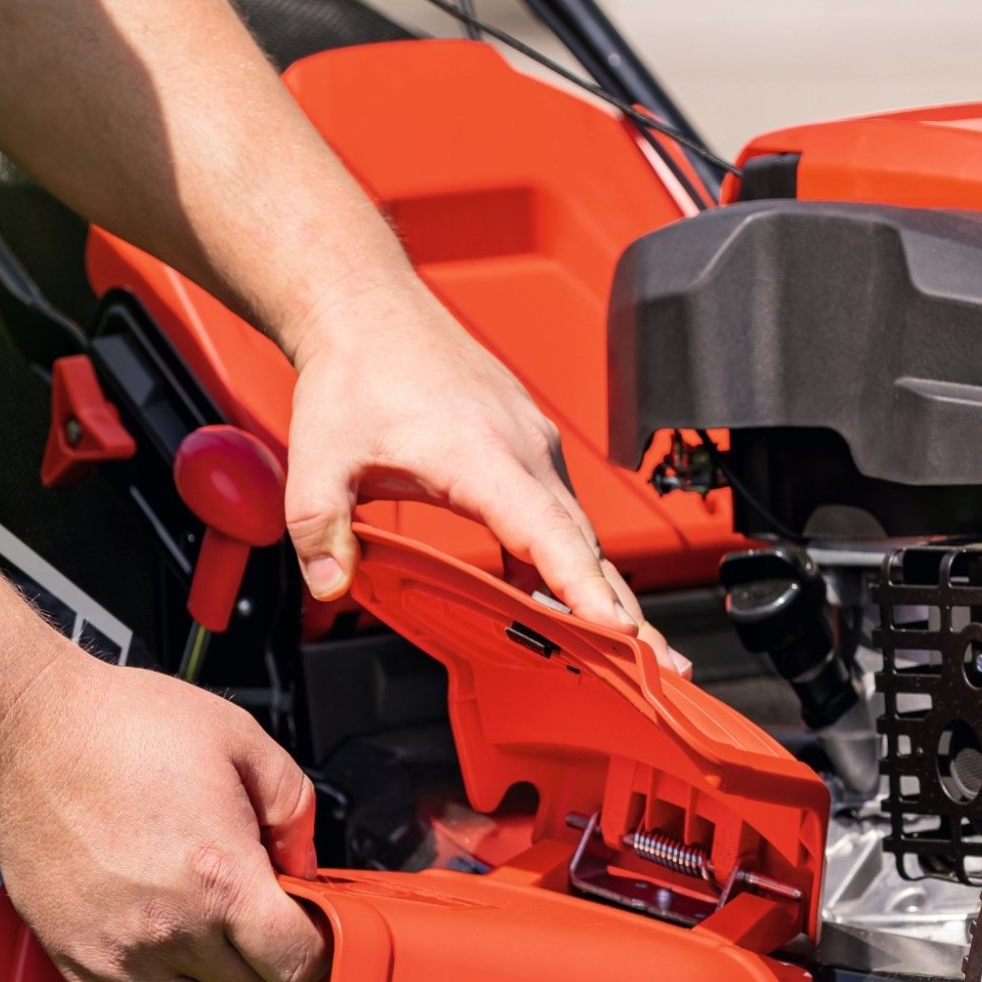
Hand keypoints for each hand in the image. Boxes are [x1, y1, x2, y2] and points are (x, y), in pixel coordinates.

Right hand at [0, 645, 326, 981]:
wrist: (28, 737)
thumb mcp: (237, 737)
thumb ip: (292, 805)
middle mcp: (173, 929)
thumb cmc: (123, 729)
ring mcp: (122, 957)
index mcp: (221, 875)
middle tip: (252, 921)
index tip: (299, 922)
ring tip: (214, 952)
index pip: (297, 962)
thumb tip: (306, 865)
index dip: (311, 943)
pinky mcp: (77, 968)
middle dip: (268, 961)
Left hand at [282, 274, 687, 668]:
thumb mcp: (318, 460)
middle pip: (585, 544)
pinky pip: (561, 513)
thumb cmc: (355, 374)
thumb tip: (331, 585)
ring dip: (603, 589)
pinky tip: (569, 603)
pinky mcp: (529, 448)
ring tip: (632, 651)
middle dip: (625, 612)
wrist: (371, 312)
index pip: (549, 534)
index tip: (621, 633)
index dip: (584, 589)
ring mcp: (534, 446)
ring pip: (579, 530)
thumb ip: (320, 528)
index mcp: (482, 455)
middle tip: (663, 670)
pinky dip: (571, 560)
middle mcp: (524, 450)